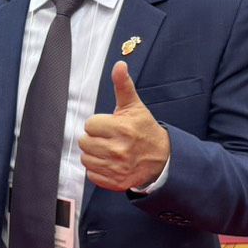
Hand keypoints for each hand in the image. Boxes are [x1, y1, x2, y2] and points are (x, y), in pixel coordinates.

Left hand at [79, 61, 170, 192]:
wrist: (163, 159)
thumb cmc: (145, 130)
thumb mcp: (135, 106)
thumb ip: (123, 85)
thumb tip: (119, 64)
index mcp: (122, 129)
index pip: (89, 125)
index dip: (98, 124)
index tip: (110, 126)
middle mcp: (118, 150)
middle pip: (84, 142)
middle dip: (94, 138)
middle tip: (109, 138)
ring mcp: (117, 168)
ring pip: (86, 158)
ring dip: (94, 154)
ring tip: (109, 150)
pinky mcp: (115, 182)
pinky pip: (92, 174)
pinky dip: (98, 170)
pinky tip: (110, 163)